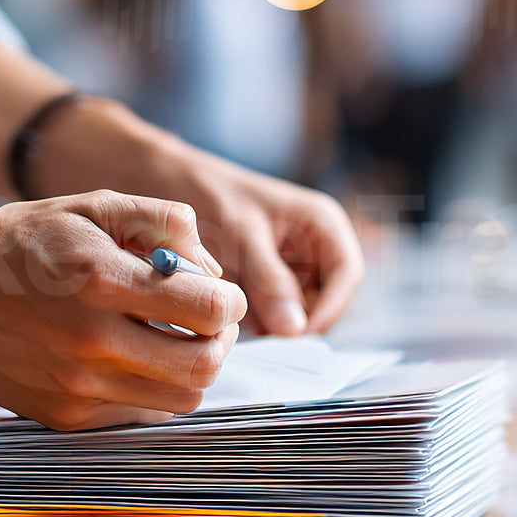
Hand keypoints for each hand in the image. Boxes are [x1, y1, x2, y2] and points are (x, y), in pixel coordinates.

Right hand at [0, 191, 246, 430]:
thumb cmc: (23, 242)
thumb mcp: (93, 206)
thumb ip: (164, 222)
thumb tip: (211, 268)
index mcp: (103, 281)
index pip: (209, 311)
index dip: (231, 302)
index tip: (221, 295)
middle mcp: (91, 343)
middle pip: (204, 367)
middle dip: (219, 342)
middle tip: (206, 322)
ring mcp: (76, 387)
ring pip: (179, 400)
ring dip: (189, 370)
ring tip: (169, 340)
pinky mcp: (63, 416)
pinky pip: (137, 415)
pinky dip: (148, 389)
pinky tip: (128, 359)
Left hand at [162, 151, 365, 336]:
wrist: (168, 183)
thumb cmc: (208, 193)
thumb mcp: (240, 234)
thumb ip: (269, 279)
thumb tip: (296, 329)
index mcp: (322, 223)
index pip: (347, 274)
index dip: (332, 307)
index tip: (299, 334)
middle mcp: (314, 247)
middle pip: (325, 300)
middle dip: (296, 320)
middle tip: (259, 333)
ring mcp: (291, 269)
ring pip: (297, 314)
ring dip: (271, 323)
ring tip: (234, 315)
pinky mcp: (266, 286)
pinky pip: (270, 315)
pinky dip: (253, 321)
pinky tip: (226, 312)